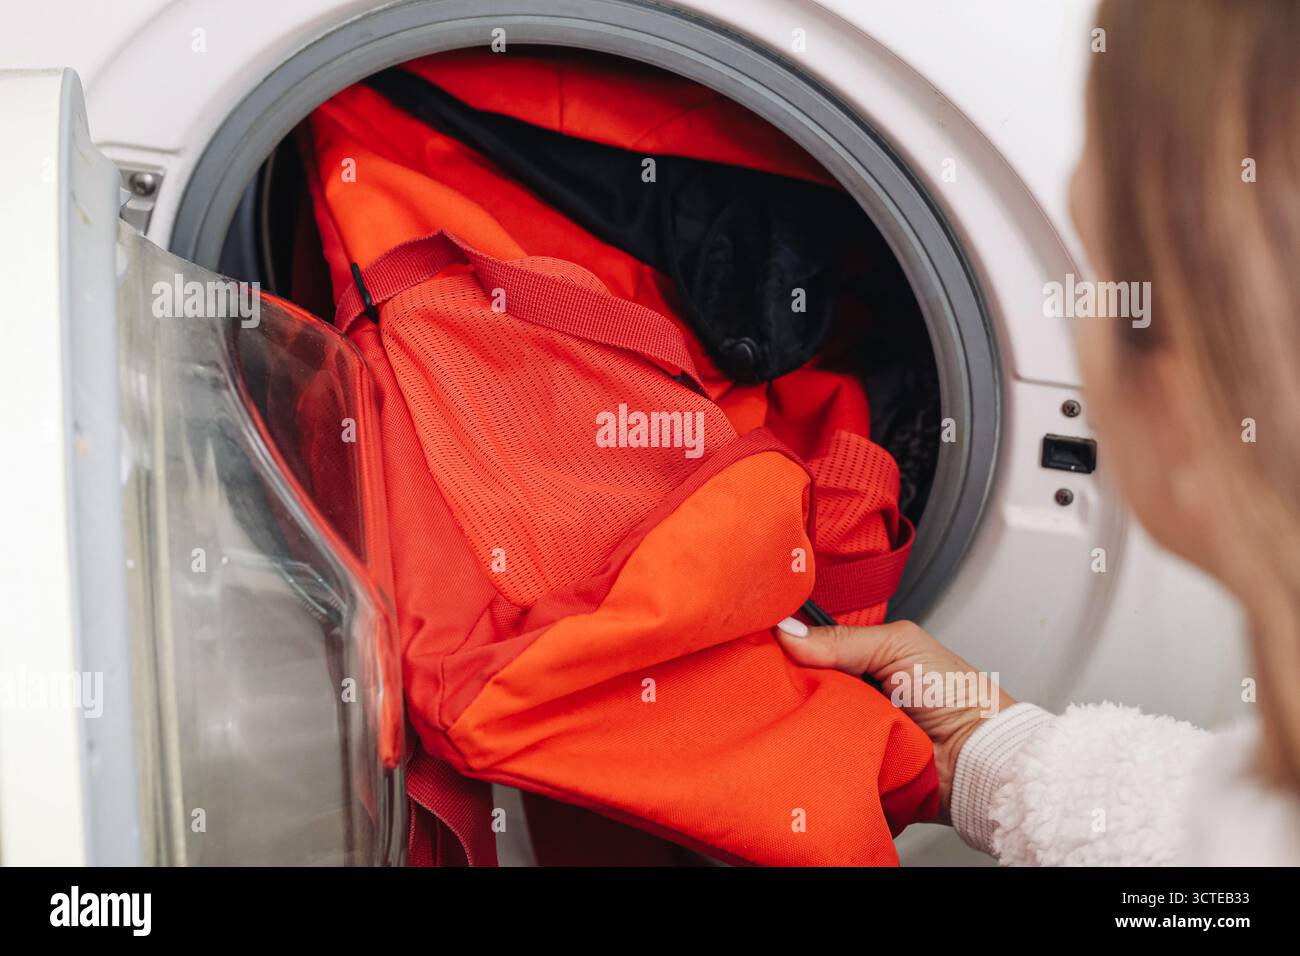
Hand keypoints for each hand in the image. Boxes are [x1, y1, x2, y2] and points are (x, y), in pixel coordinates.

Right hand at [775, 617, 1014, 822]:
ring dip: (797, 723)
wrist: (980, 758)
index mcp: (860, 660)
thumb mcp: (897, 646)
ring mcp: (847, 734)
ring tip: (790, 717)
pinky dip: (811, 755)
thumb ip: (842, 639)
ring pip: (803, 726)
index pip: (808, 650)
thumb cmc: (955, 695)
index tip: (760, 646)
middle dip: (785, 687)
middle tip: (768, 685)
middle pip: (798, 689)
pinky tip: (803, 747)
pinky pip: (817, 761)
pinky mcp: (848, 769)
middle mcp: (849, 696)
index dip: (785, 648)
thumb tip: (786, 631)